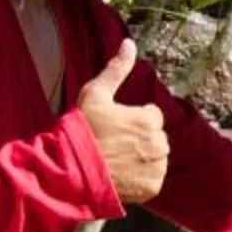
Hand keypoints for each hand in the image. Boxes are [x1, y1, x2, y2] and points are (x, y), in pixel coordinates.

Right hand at [76, 39, 167, 206]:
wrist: (71, 170)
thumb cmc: (82, 129)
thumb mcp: (95, 94)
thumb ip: (116, 69)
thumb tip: (130, 43)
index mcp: (151, 119)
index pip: (151, 116)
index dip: (131, 120)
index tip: (113, 127)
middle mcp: (160, 143)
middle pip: (155, 137)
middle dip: (139, 139)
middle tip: (113, 145)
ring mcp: (157, 167)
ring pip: (155, 158)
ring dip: (141, 158)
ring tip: (115, 160)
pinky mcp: (152, 188)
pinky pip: (152, 179)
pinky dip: (140, 178)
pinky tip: (121, 175)